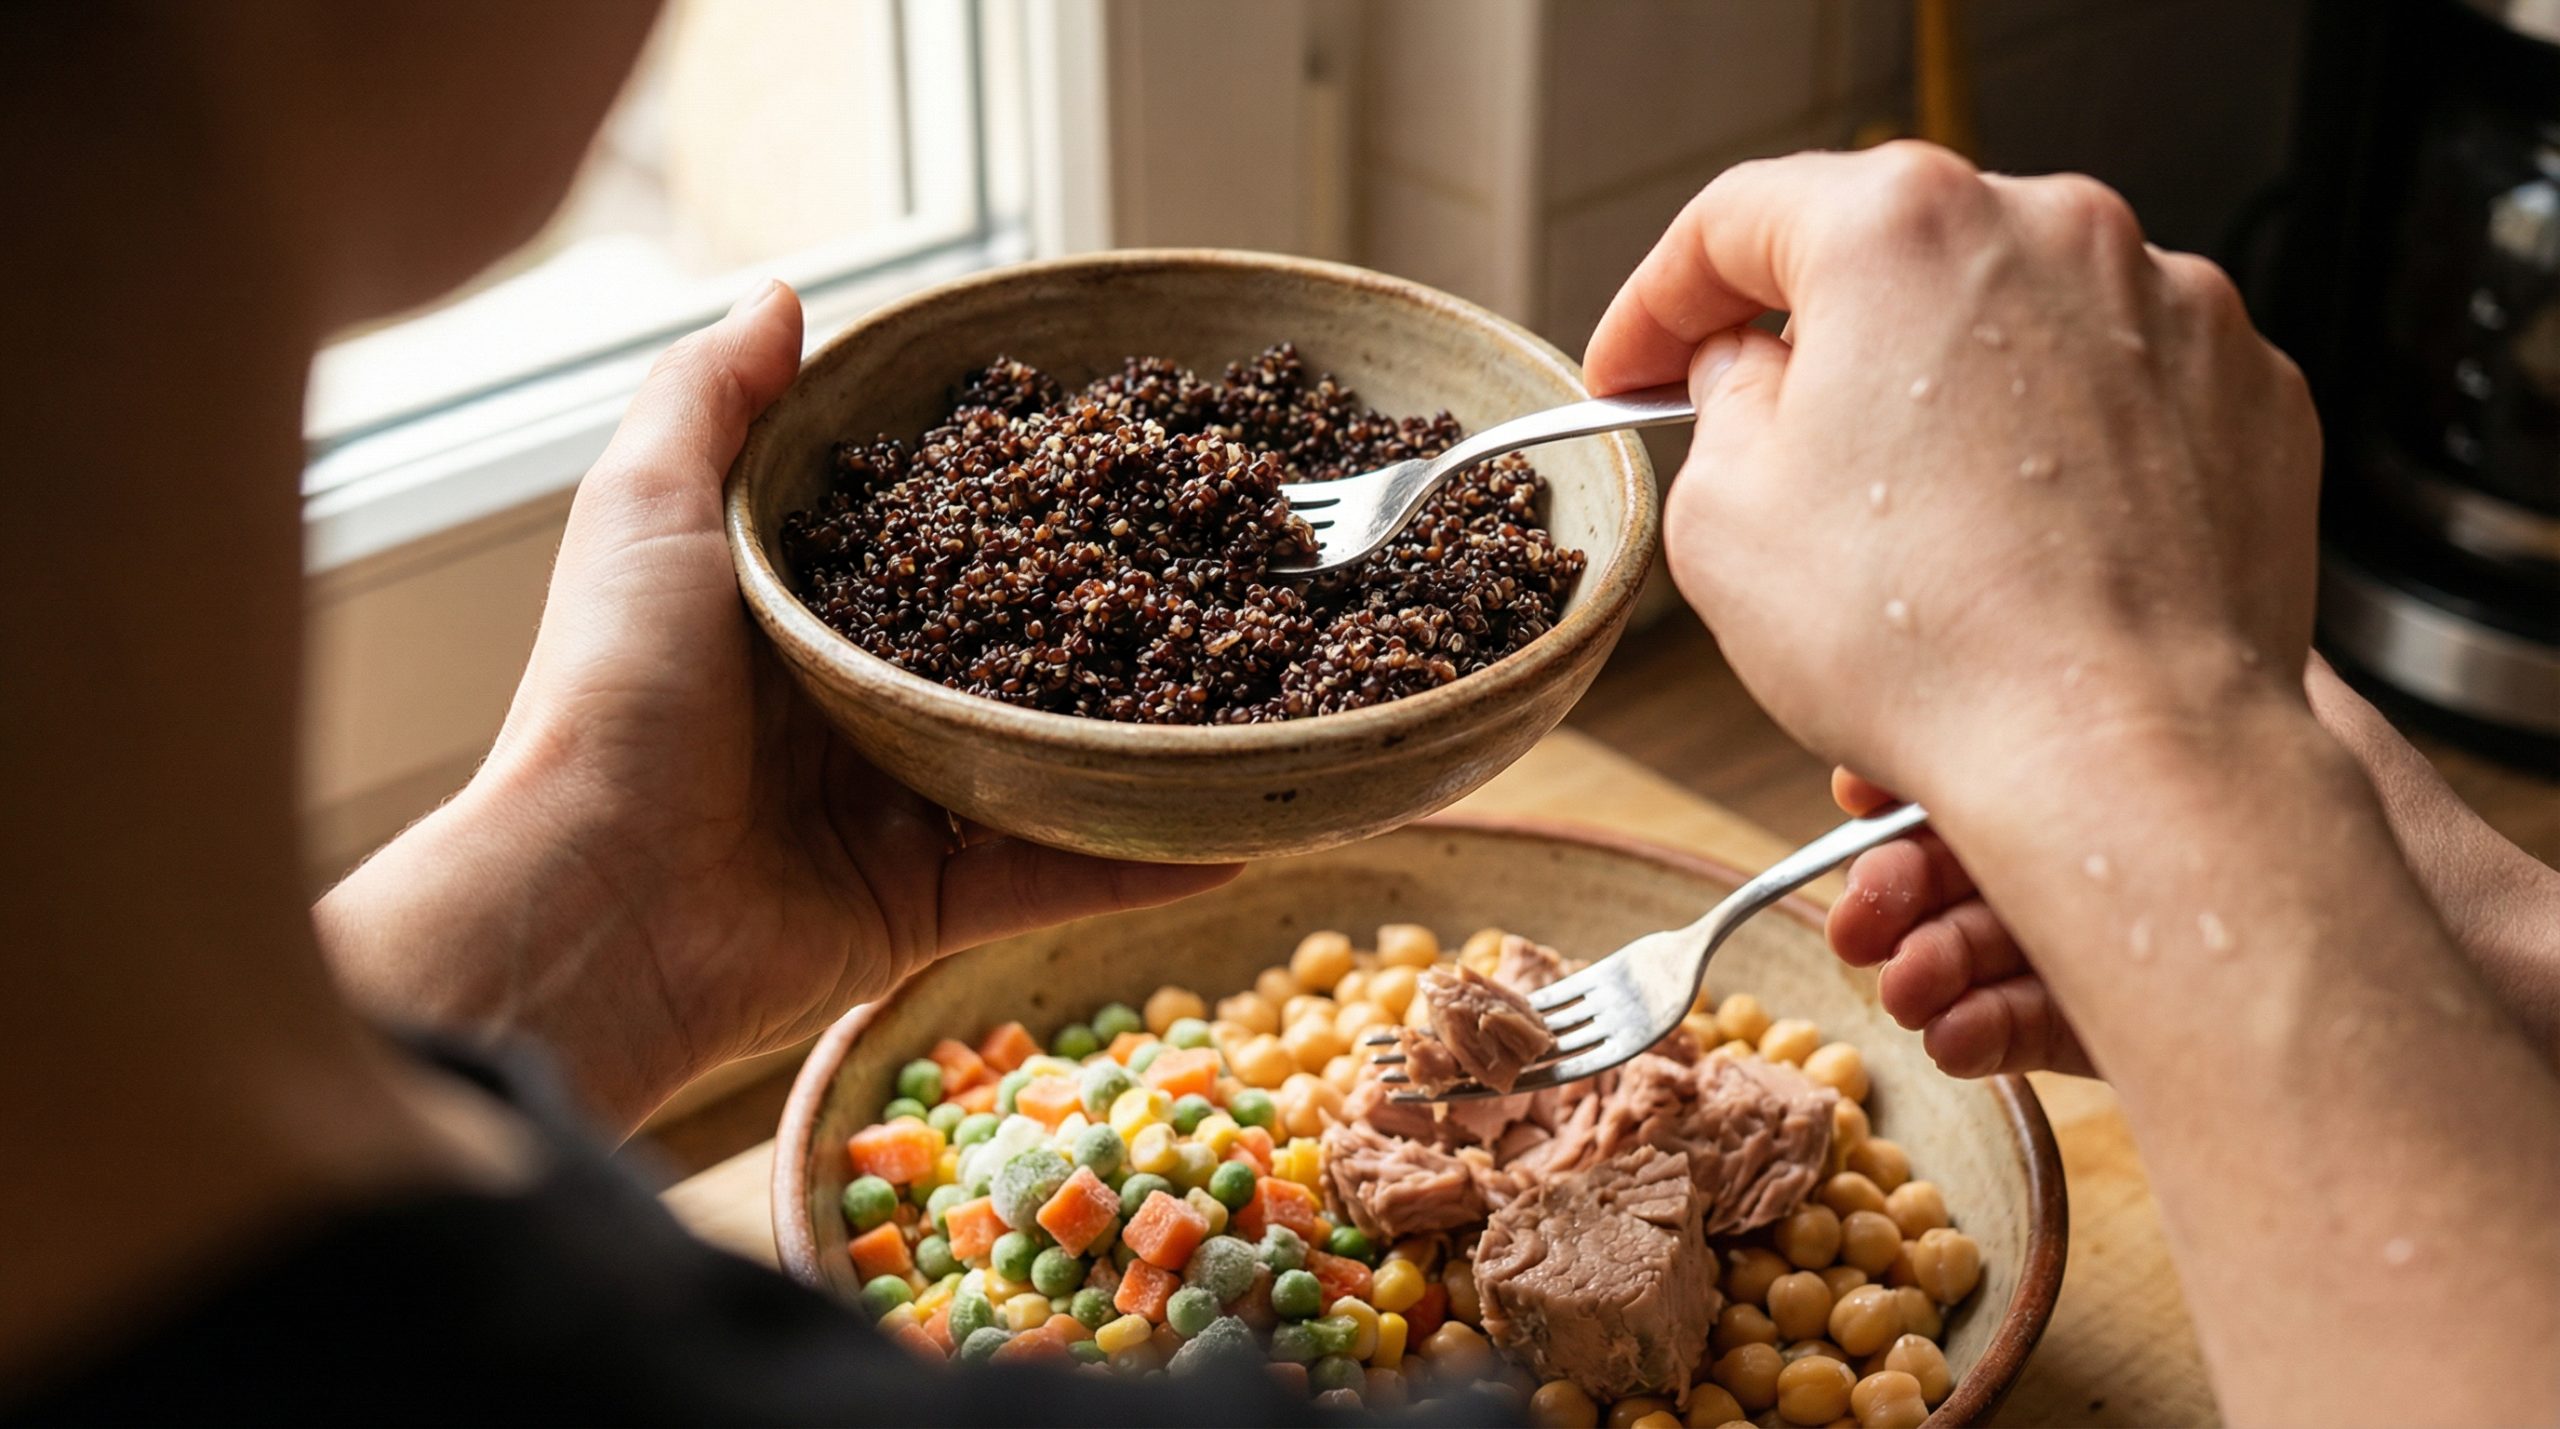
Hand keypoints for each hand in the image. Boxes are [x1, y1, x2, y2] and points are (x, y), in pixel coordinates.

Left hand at [316, 283, 1235, 1131]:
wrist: (596, 904)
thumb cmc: (613, 694)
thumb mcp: (646, 511)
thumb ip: (711, 399)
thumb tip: (785, 295)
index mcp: (787, 615)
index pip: (916, 542)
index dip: (998, 499)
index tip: (1096, 451)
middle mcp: (846, 710)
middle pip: (993, 652)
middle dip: (1091, 615)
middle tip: (1207, 560)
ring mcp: (890, 814)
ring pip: (1042, 766)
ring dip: (1136, 737)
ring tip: (1252, 690)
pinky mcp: (923, 909)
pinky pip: (1054, 879)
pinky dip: (1145, 863)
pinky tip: (1239, 830)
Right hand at [1584, 142, 2320, 810]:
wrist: (2125, 754)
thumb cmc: (1927, 642)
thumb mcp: (1725, 519)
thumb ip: (1721, 405)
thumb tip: (1751, 376)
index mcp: (1900, 230)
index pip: (1738, 221)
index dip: (1659, 302)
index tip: (1636, 367)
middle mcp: (2052, 231)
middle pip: (1891, 261)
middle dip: (1817, 350)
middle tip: (1766, 446)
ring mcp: (2170, 305)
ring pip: (2011, 324)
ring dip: (1944, 402)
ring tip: (1909, 531)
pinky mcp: (2249, 391)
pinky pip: (2118, 390)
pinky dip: (2061, 447)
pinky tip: (2022, 546)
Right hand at [1827, 657, 2559, 1077]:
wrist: (2504, 978)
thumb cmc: (2405, 835)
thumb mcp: (2269, 690)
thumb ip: (2140, 629)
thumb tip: (2025, 568)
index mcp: (2146, 727)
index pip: (1998, 727)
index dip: (1916, 751)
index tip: (1858, 774)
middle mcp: (2136, 824)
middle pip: (1982, 839)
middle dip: (1896, 875)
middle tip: (1856, 906)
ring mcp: (2141, 927)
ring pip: (1996, 934)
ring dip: (1926, 958)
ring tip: (1899, 974)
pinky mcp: (2151, 1024)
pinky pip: (2037, 1020)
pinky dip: (1980, 1027)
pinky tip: (1949, 1026)